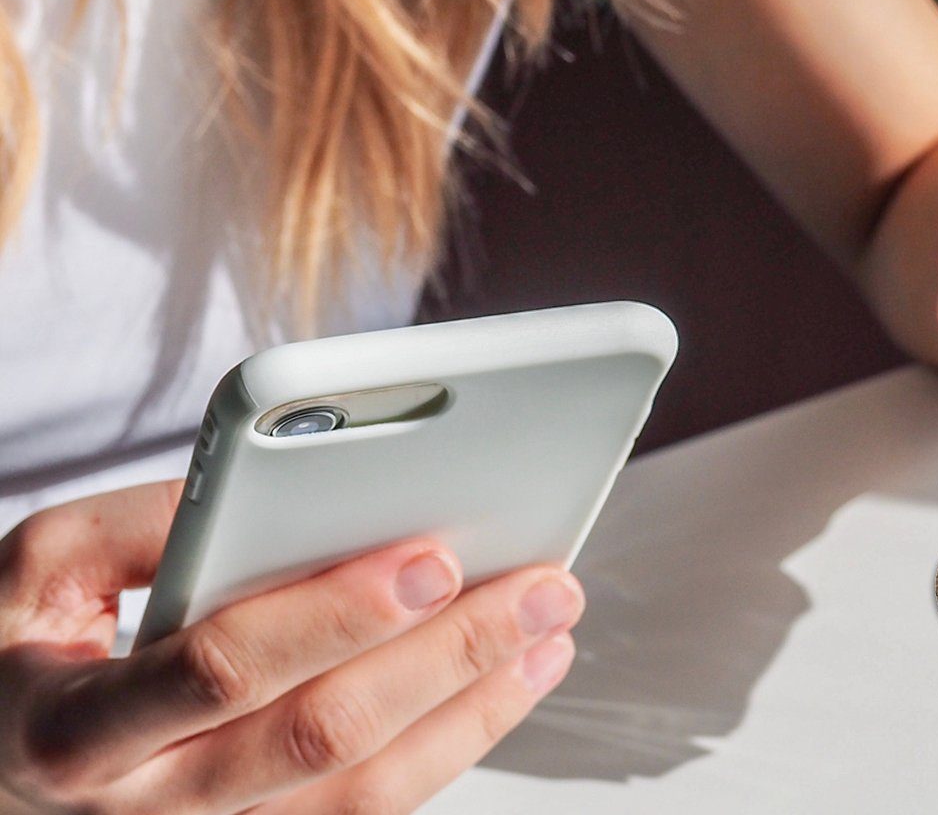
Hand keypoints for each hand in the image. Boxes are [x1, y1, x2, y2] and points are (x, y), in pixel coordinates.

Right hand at [0, 480, 582, 813]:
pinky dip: (453, 745)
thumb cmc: (18, 655)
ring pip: (367, 791)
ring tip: (551, 631)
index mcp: (80, 728)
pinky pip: (369, 810)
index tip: (432, 556)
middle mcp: (150, 806)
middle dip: (449, 657)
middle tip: (541, 588)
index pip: (226, 670)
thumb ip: (143, 524)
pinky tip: (507, 684)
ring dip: (477, 707)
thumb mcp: (38, 571)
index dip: (336, 615)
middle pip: (326, 736)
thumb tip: (280, 487)